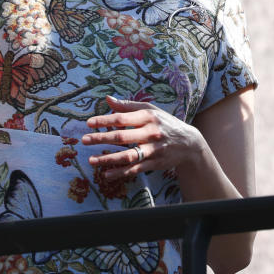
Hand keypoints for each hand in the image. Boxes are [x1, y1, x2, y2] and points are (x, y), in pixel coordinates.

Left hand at [83, 96, 205, 180]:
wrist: (189, 143)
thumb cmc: (165, 123)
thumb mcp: (151, 110)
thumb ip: (128, 106)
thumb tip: (108, 99)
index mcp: (148, 117)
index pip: (123, 118)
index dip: (105, 120)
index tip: (89, 123)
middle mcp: (151, 133)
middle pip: (123, 136)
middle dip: (102, 138)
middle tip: (84, 140)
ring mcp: (153, 150)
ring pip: (128, 155)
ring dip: (108, 159)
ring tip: (91, 161)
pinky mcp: (155, 163)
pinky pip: (135, 169)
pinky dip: (120, 173)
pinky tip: (106, 174)